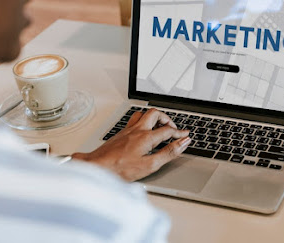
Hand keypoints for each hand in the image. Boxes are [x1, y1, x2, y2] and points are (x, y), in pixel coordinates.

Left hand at [72, 108, 190, 181]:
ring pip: (143, 114)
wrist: (97, 167)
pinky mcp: (120, 133)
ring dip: (153, 117)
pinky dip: (142, 121)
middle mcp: (137, 130)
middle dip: (167, 119)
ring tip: (159, 125)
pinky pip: (134, 120)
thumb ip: (168, 153)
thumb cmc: (120, 168)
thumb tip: (183, 143)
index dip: (179, 133)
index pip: (168, 130)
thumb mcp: (150, 165)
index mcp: (146, 137)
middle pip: (156, 114)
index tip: (186, 135)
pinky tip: (142, 130)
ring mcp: (127, 130)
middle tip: (173, 128)